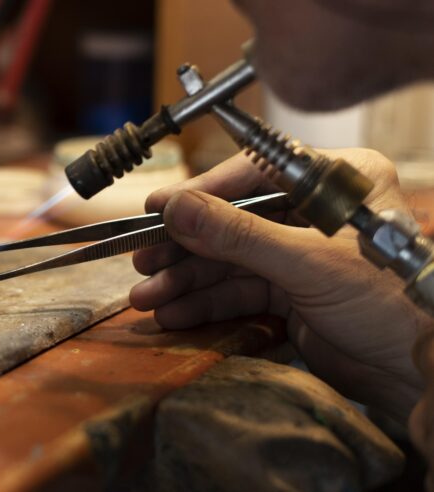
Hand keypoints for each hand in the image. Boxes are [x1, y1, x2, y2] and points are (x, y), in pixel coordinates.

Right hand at [130, 148, 432, 422]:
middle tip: (143, 260)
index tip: (157, 209)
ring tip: (147, 297)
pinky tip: (174, 313)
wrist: (421, 373)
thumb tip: (177, 209)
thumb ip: (238, 235)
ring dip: (186, 281)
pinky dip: (205, 304)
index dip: (200, 194)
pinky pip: (237, 291)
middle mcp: (314, 212)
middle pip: (232, 221)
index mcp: (335, 182)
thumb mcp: (310, 263)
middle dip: (184, 247)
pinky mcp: (291, 292)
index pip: (253, 175)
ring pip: (228, 261)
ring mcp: (300, 253)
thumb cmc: (395, 304)